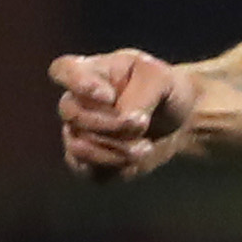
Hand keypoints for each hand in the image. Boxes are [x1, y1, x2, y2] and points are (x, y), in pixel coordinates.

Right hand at [54, 49, 195, 179]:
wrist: (178, 119)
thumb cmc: (162, 88)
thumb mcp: (160, 78)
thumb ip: (140, 95)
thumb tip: (124, 119)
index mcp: (91, 71)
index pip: (63, 70)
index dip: (78, 83)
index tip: (107, 96)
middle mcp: (76, 101)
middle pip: (71, 113)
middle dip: (110, 124)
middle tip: (142, 123)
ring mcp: (78, 132)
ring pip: (79, 147)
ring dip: (115, 151)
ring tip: (146, 147)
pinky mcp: (89, 161)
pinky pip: (89, 172)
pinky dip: (115, 169)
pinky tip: (135, 162)